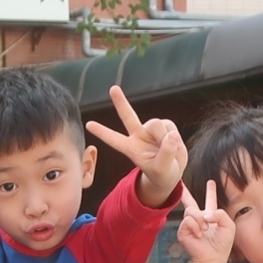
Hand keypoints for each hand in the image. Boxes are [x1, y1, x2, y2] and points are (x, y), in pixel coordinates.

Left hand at [86, 86, 186, 204]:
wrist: (173, 171)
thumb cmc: (163, 174)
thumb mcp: (162, 170)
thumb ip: (165, 154)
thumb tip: (171, 135)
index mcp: (131, 148)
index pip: (113, 139)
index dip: (102, 132)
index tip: (88, 124)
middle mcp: (139, 135)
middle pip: (128, 116)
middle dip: (121, 102)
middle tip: (113, 88)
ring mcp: (151, 130)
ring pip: (156, 125)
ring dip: (164, 137)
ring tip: (168, 150)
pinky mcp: (165, 126)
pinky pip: (169, 126)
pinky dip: (174, 136)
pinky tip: (173, 143)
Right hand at [174, 180, 235, 262]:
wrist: (212, 258)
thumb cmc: (222, 245)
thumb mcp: (229, 225)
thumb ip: (220, 213)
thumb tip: (204, 214)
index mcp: (212, 216)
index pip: (210, 201)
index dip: (211, 191)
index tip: (210, 182)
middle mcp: (199, 219)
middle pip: (191, 203)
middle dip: (186, 194)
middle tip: (182, 185)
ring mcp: (190, 225)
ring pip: (191, 210)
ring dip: (200, 220)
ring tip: (205, 230)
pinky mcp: (183, 231)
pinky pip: (188, 220)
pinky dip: (195, 227)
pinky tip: (198, 235)